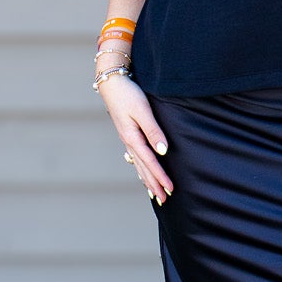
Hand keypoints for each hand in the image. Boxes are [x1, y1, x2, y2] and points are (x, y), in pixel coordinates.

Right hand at [98, 74, 172, 202]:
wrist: (111, 82)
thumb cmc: (128, 94)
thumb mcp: (143, 110)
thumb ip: (153, 131)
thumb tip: (163, 151)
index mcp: (132, 138)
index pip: (150, 162)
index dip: (160, 177)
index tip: (170, 189)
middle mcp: (129, 141)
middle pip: (143, 168)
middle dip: (154, 184)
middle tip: (164, 200)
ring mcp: (127, 138)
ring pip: (138, 165)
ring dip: (147, 179)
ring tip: (154, 193)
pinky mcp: (127, 133)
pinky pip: (135, 157)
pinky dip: (140, 168)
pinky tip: (142, 172)